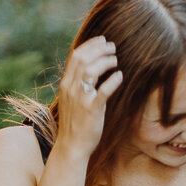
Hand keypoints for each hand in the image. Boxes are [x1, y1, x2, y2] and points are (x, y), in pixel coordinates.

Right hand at [55, 37, 121, 158]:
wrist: (71, 146)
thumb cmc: (75, 122)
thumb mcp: (72, 99)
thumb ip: (78, 83)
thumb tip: (91, 68)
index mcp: (65, 84)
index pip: (75, 56)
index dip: (90, 45)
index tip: (102, 39)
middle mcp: (70, 88)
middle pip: (83, 59)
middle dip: (99, 49)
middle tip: (113, 47)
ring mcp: (80, 99)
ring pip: (91, 70)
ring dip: (105, 61)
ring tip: (115, 60)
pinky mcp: (91, 109)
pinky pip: (103, 91)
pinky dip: (112, 80)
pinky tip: (119, 76)